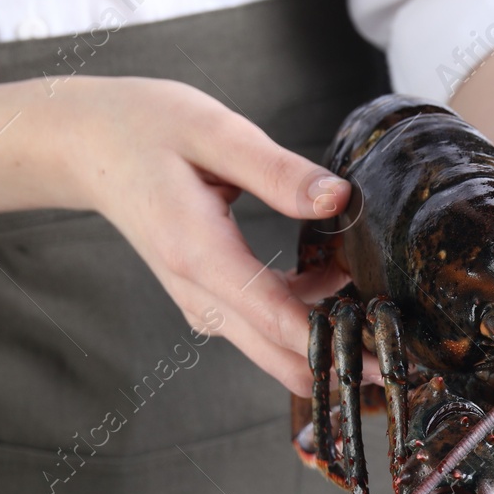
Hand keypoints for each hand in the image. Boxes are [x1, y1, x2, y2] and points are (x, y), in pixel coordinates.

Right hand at [65, 76, 378, 395]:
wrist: (86, 147)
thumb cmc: (144, 129)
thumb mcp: (213, 132)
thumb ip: (278, 171)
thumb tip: (339, 200)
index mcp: (199, 255)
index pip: (280, 322)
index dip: (340, 347)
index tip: (392, 358)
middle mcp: (200, 295)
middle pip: (282, 360)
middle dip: (345, 365)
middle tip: (407, 354)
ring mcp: (203, 305)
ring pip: (276, 354)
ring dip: (330, 345)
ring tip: (384, 311)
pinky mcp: (210, 301)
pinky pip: (265, 331)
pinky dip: (307, 323)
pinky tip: (340, 284)